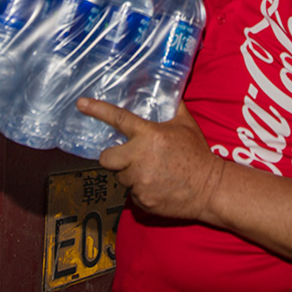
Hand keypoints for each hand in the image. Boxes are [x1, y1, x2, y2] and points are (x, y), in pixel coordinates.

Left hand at [77, 98, 225, 220]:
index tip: (81, 104)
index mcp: (149, 136)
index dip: (97, 110)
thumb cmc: (197, 154)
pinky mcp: (142, 200)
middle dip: (114, 157)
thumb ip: (173, 107)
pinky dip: (140, 190)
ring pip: (120, 176)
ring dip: (130, 174)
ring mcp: (139, 181)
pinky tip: (156, 186)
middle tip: (128, 157)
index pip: (118, 119)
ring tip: (151, 172)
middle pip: (107, 158)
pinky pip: (131, 193)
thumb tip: (169, 90)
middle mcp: (139, 158)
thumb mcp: (186, 125)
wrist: (210, 189)